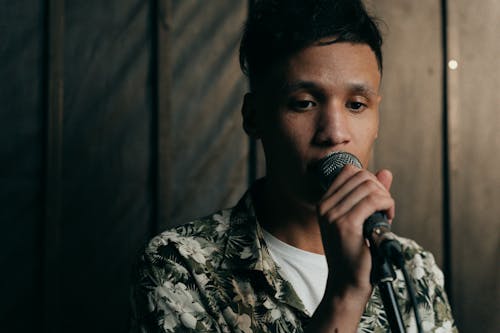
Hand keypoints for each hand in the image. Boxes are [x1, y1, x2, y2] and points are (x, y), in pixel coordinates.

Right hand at [306, 165, 393, 331]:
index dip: (368, 179)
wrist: (347, 283)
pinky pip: (373, 201)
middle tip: (384, 208)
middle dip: (379, 188)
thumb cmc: (355, 254)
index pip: (348, 171)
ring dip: (385, 198)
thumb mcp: (361, 219)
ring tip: (386, 215)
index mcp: (324, 204)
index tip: (376, 197)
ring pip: (369, 187)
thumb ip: (372, 194)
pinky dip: (387, 205)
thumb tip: (386, 172)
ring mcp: (333, 215)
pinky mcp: (346, 225)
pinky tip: (388, 218)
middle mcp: (325, 207)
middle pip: (361, 176)